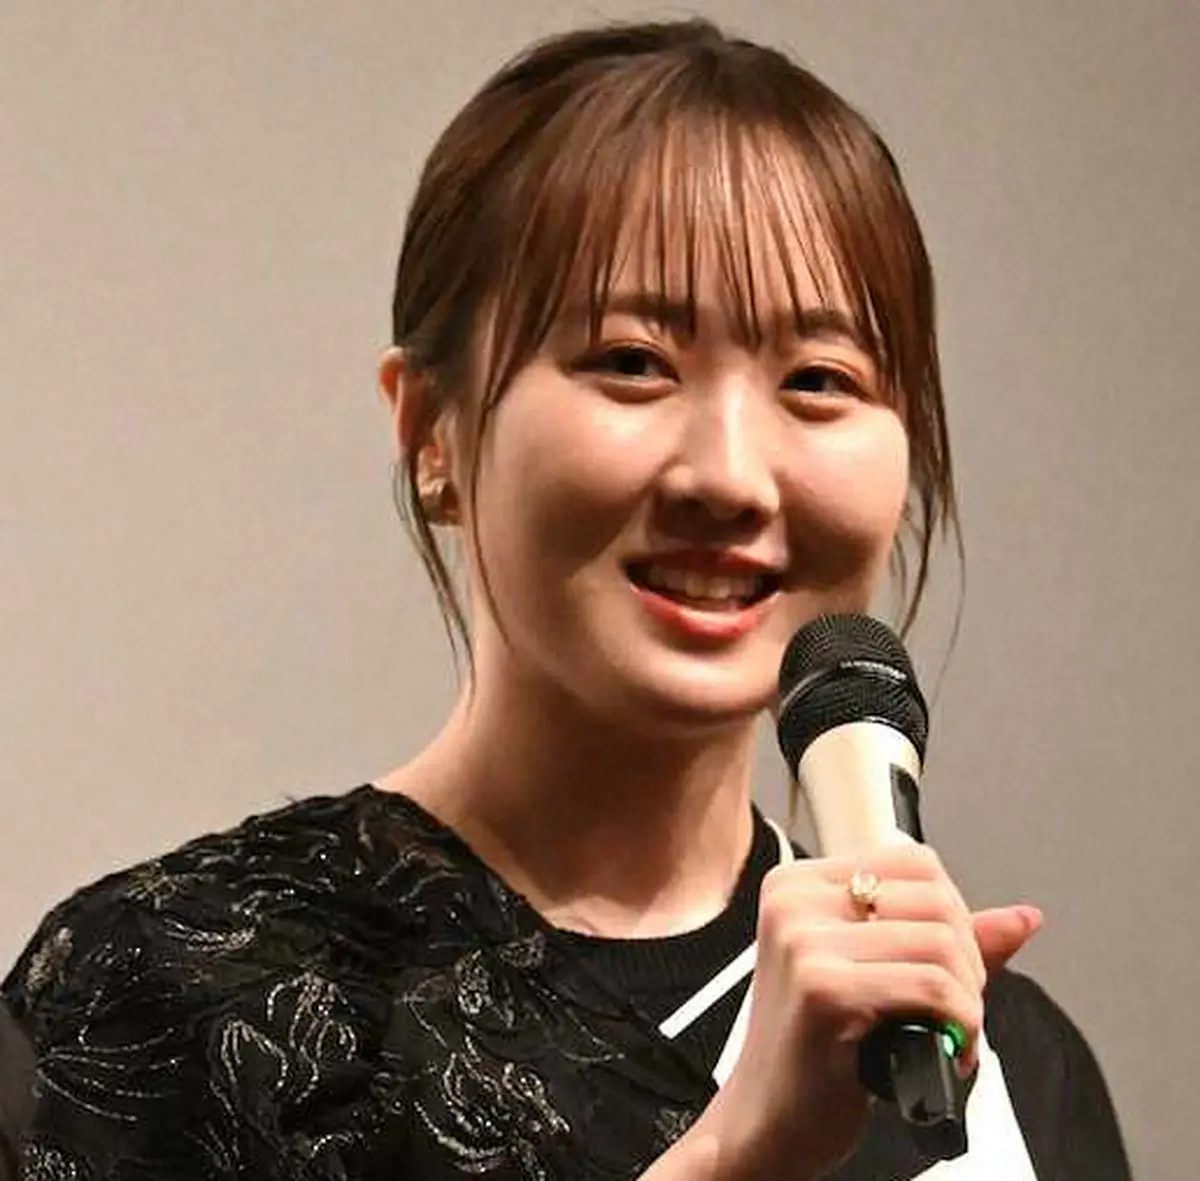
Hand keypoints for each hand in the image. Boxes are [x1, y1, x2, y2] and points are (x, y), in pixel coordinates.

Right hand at [683, 845, 1040, 1180]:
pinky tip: (943, 1051)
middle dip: (967, 962)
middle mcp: (794, 902)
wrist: (764, 1122)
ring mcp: (803, 942)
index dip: (952, 915)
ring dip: (965, 1000)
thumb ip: (945, 940)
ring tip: (944, 1033)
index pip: (915, 861)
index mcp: (799, 885)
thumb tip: (1021, 918)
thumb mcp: (873, 975)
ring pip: (941, 942)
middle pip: (935, 899)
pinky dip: (959, 1025)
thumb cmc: (813, 1052)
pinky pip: (932, 988)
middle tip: (949, 1009)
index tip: (943, 964)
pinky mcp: (822, 989)